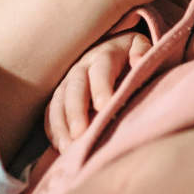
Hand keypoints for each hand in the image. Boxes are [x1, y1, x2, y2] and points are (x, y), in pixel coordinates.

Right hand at [45, 31, 148, 152]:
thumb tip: (138, 61)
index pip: (101, 70)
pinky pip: (51, 111)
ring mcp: (68, 82)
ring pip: (59, 101)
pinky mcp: (60, 95)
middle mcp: (82, 68)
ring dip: (61, 125)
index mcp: (104, 55)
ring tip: (68, 148)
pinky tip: (60, 146)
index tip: (104, 107)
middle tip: (80, 134)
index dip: (101, 87)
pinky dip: (53, 129)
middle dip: (76, 111)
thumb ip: (141, 51)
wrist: (110, 47)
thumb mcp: (139, 44)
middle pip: (75, 88)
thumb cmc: (130, 53)